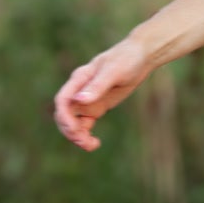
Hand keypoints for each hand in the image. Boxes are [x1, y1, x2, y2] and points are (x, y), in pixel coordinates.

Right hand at [53, 36, 150, 151]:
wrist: (140, 57)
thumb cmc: (126, 59)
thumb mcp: (114, 71)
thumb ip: (97, 86)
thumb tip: (80, 100)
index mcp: (79, 79)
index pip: (63, 100)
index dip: (64, 117)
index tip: (75, 129)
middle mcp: (79, 91)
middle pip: (65, 115)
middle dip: (70, 130)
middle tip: (85, 141)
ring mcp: (87, 100)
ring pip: (74, 123)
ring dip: (77, 136)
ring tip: (92, 145)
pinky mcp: (96, 107)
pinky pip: (85, 125)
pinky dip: (86, 135)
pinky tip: (95, 143)